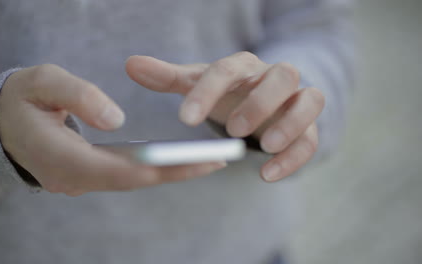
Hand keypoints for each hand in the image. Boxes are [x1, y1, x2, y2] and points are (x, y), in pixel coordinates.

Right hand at [0, 64, 225, 195]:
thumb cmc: (20, 98)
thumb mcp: (42, 82)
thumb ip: (77, 96)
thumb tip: (116, 120)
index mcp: (60, 157)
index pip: (121, 170)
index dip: (163, 166)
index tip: (201, 160)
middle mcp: (71, 179)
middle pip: (133, 180)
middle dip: (177, 172)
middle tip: (219, 160)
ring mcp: (77, 182)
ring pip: (130, 181)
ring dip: (169, 172)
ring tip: (207, 160)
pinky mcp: (84, 176)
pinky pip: (123, 177)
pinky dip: (152, 169)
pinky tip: (175, 160)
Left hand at [126, 52, 324, 181]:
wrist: (259, 104)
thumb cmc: (225, 94)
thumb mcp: (196, 85)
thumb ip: (167, 77)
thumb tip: (131, 64)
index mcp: (243, 66)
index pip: (228, 69)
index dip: (207, 92)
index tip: (185, 119)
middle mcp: (274, 78)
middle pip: (283, 75)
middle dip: (260, 102)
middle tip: (233, 129)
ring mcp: (296, 101)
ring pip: (310, 101)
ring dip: (289, 124)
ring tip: (264, 147)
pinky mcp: (308, 127)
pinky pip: (312, 138)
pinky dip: (295, 157)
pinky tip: (268, 175)